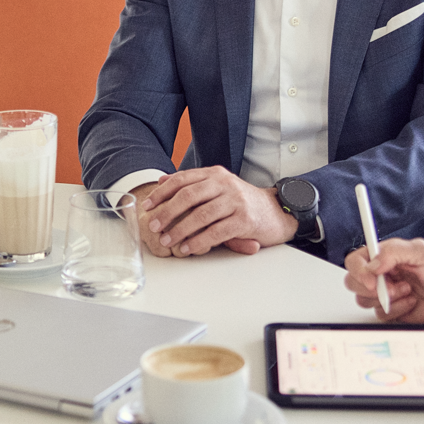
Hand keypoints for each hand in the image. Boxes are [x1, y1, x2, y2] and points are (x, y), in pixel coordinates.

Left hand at [137, 167, 295, 256]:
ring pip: (200, 215)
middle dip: (167, 212)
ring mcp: (236, 201)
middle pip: (188, 195)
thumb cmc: (242, 203)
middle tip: (154, 226)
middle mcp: (225, 184)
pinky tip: (188, 248)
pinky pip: (216, 232)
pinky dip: (199, 241)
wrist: (276, 213)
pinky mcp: (244, 220)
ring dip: (180, 230)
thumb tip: (162, 181)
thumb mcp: (218, 188)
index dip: (162, 192)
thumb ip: (193, 184)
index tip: (147, 206)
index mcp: (215, 174)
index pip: (182, 179)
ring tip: (168, 241)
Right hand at [344, 238, 423, 322]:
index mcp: (386, 257)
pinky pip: (380, 315)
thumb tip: (372, 264)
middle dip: (371, 287)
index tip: (372, 278)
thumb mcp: (422, 252)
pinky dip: (397, 309)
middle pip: (354, 282)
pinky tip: (411, 302)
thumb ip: (394, 251)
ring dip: (387, 298)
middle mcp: (382, 275)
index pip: (356, 260)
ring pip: (364, 300)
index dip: (358, 270)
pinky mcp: (392, 310)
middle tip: (392, 286)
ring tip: (407, 291)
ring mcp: (385, 294)